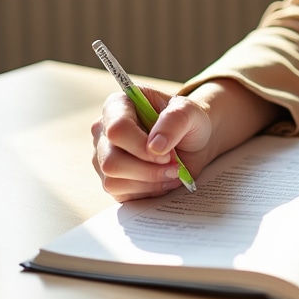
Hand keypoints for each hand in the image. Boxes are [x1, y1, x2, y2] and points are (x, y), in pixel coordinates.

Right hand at [91, 86, 213, 201]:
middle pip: (111, 160)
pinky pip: (120, 193)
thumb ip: (175, 120)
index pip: (117, 129)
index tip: (167, 153)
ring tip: (173, 171)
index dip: (140, 145)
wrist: (194, 141)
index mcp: (119, 104)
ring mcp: (104, 156)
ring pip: (113, 180)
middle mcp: (104, 131)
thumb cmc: (189, 120)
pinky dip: (147, 190)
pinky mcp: (111, 179)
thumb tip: (155, 146)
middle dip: (147, 168)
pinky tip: (164, 179)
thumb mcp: (190, 111)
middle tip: (174, 165)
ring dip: (149, 180)